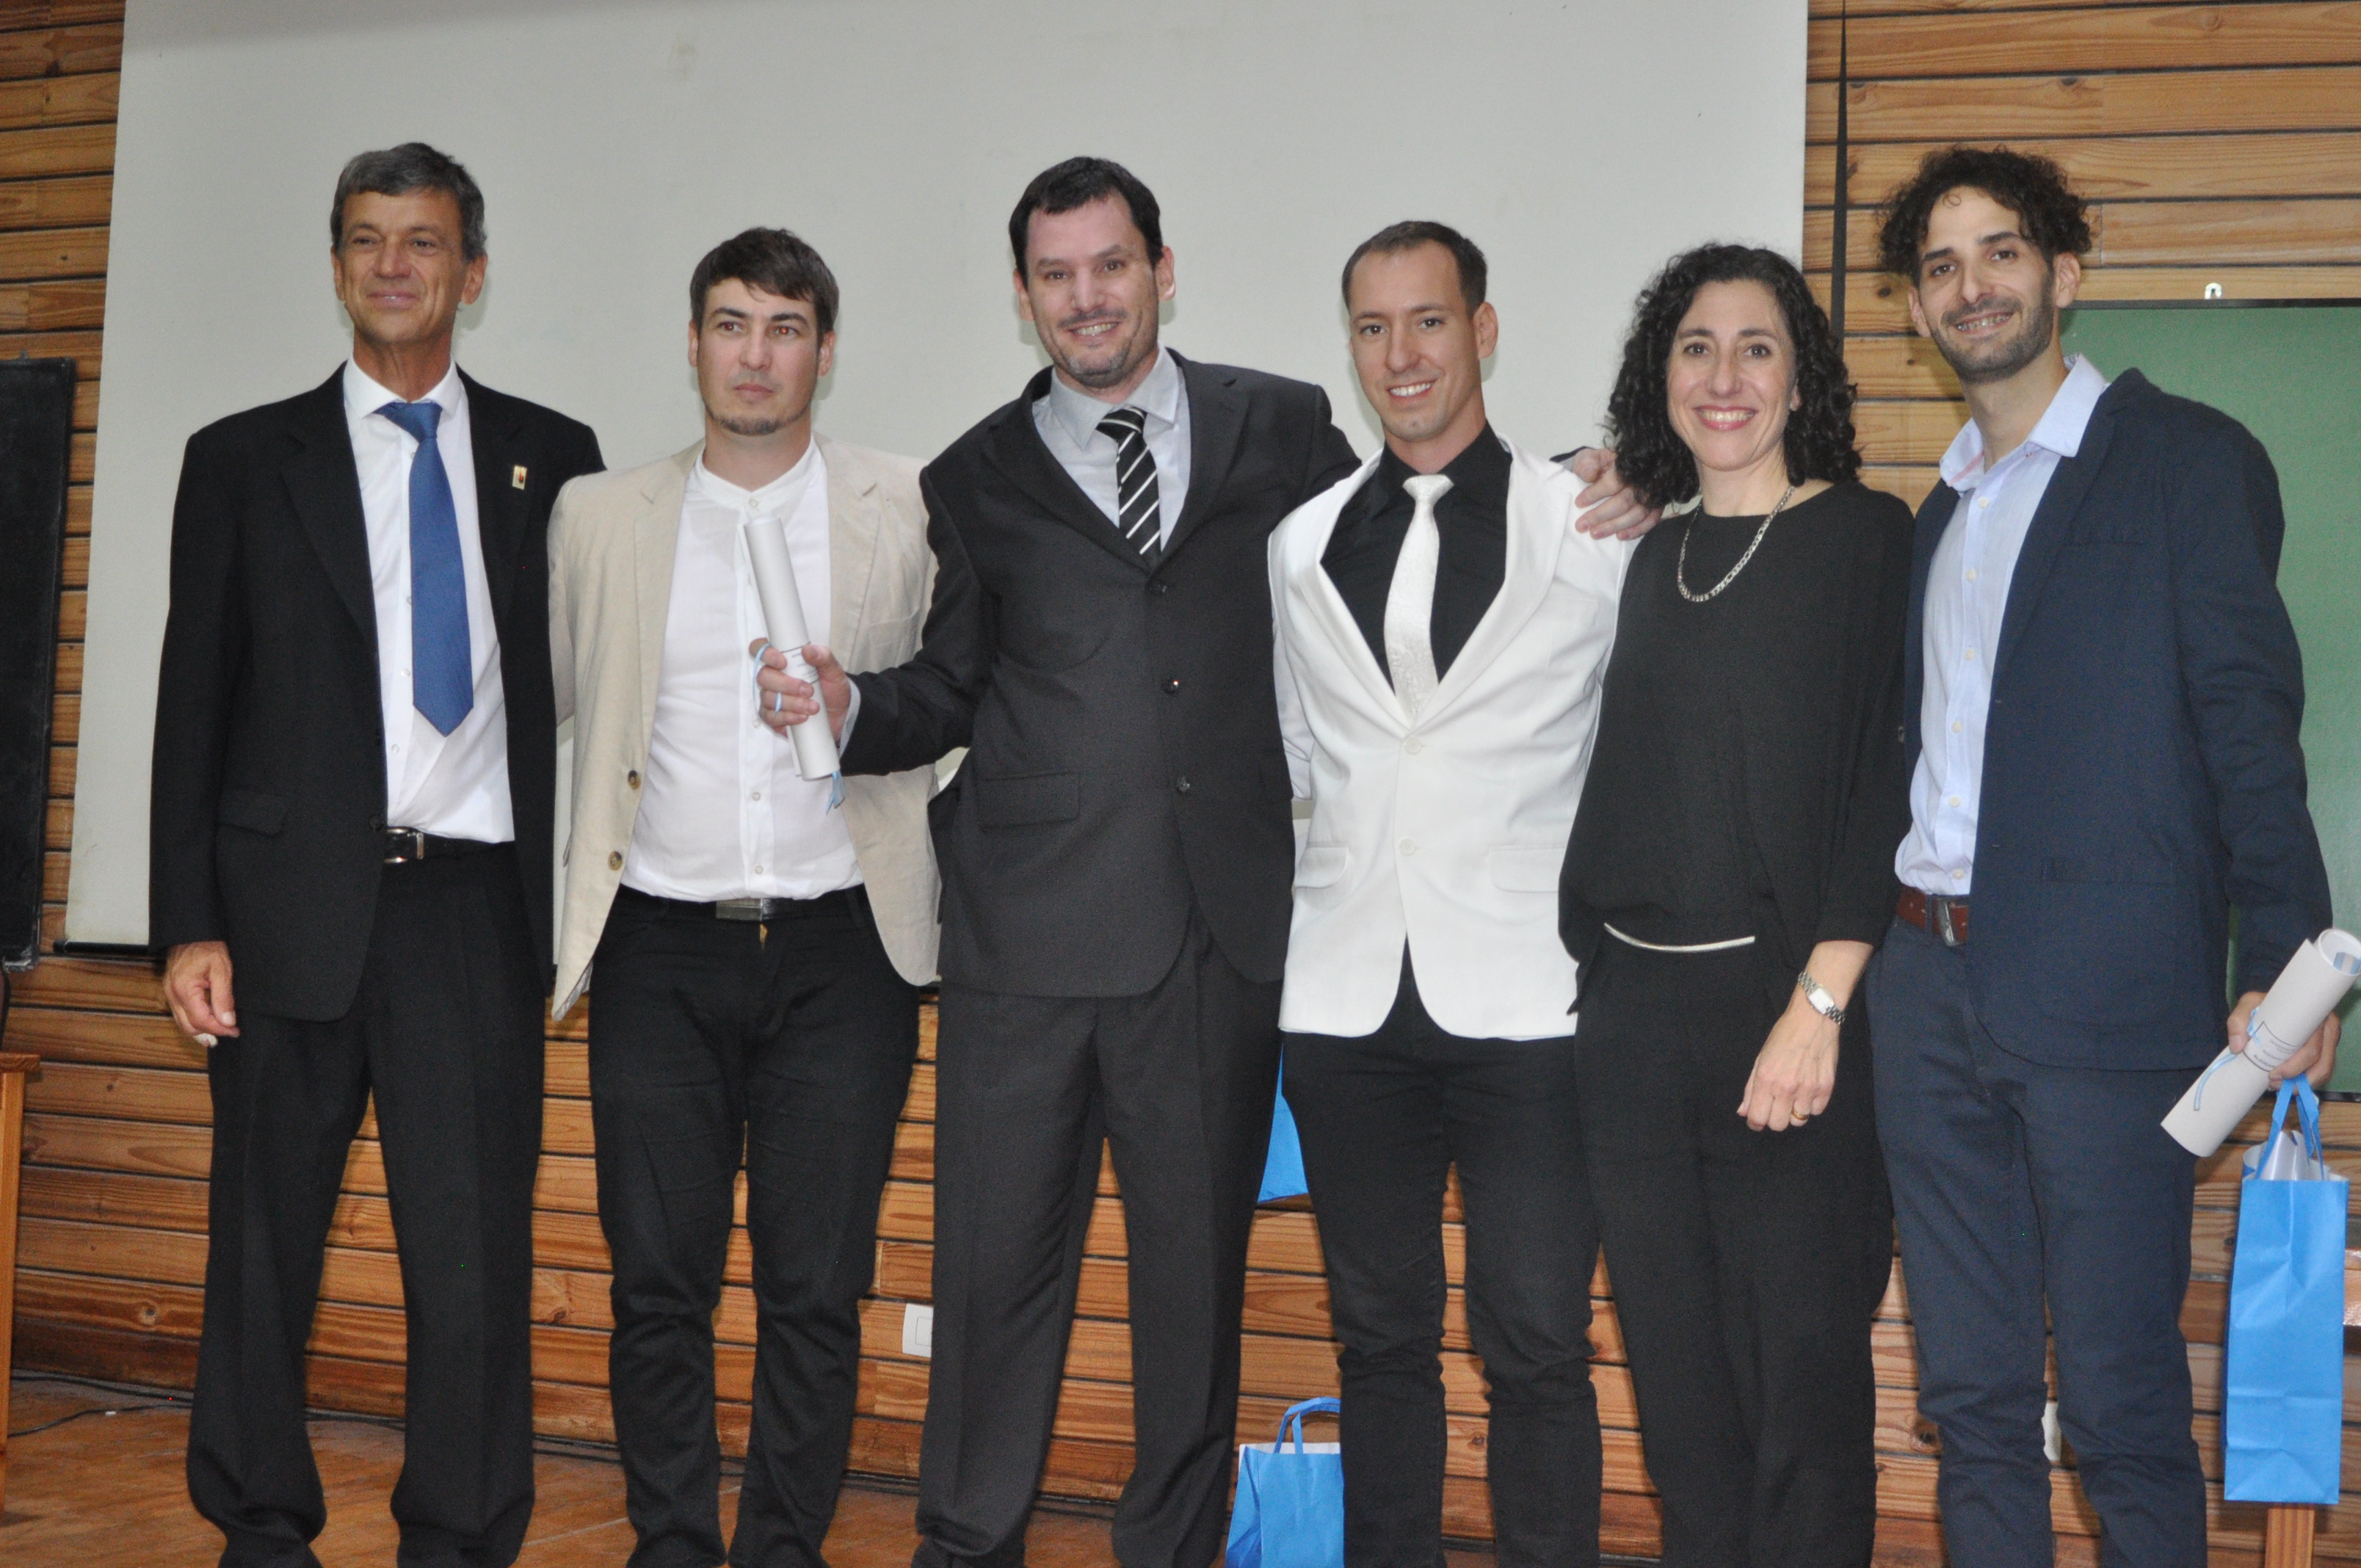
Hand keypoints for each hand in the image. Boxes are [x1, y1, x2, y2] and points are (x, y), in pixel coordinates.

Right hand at [163, 940, 237, 1045]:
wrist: (192, 931)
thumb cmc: (207, 946)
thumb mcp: (222, 970)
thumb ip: (224, 998)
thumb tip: (227, 1021)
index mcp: (184, 989)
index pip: (201, 1021)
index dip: (219, 1029)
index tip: (235, 1031)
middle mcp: (172, 994)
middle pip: (188, 1026)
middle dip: (209, 1033)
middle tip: (229, 1034)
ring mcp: (169, 993)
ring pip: (182, 1022)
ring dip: (200, 1030)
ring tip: (219, 1033)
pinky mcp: (171, 990)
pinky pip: (180, 1012)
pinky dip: (194, 1020)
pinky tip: (208, 1021)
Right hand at [750, 640, 850, 740]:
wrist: (839, 715)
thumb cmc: (831, 689)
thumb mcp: (834, 671)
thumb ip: (824, 657)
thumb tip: (808, 650)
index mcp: (784, 660)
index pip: (760, 649)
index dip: (766, 653)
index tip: (783, 662)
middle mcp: (773, 678)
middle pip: (763, 676)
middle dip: (787, 684)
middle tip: (809, 690)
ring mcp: (770, 698)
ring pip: (768, 698)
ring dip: (793, 703)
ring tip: (814, 707)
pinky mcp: (773, 717)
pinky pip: (771, 717)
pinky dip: (788, 718)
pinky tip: (803, 717)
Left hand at [1564, 447, 1661, 539]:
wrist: (1612, 468)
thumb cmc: (1600, 464)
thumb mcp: (1590, 457)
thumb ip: (1587, 463)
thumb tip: (1589, 474)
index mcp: (1627, 465)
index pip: (1614, 481)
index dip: (1596, 493)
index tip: (1579, 503)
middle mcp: (1643, 480)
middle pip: (1624, 501)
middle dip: (1601, 515)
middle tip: (1581, 525)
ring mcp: (1652, 494)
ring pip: (1637, 513)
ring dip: (1615, 526)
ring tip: (1595, 533)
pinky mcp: (1656, 506)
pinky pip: (1651, 521)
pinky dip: (1637, 530)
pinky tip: (1620, 536)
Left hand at [1739, 993, 1838, 1131]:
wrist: (1813, 1019)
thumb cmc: (1784, 1035)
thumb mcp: (1760, 1058)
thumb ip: (1751, 1088)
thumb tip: (1744, 1111)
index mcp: (1766, 1080)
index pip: (1758, 1118)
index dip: (1755, 1122)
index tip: (1756, 1120)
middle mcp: (1786, 1088)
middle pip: (1778, 1125)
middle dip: (1774, 1119)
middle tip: (1775, 1107)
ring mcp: (1808, 1089)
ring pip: (1799, 1121)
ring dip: (1794, 1113)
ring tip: (1793, 1097)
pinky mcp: (1826, 1088)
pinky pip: (1816, 1111)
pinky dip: (1811, 1105)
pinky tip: (1807, 1091)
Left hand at [2229, 989, 2340, 1088]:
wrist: (2278, 1002)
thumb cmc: (2266, 1004)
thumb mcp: (2249, 1004)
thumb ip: (2238, 1021)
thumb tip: (2238, 1047)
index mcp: (2314, 1016)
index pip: (2312, 1047)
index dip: (2296, 1066)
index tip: (2274, 1074)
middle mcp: (2327, 1028)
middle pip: (2320, 1062)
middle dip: (2296, 1078)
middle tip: (2272, 1083)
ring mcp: (2329, 1040)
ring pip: (2324, 1070)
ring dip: (2303, 1083)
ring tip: (2279, 1086)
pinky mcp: (2327, 1049)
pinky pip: (2323, 1070)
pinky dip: (2308, 1081)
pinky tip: (2289, 1083)